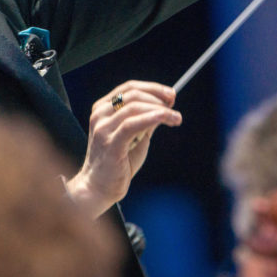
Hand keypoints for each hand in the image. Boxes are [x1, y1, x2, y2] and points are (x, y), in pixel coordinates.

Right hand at [65, 80, 180, 217]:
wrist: (99, 189)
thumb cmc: (118, 165)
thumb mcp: (136, 137)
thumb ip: (146, 121)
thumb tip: (165, 106)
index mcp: (103, 109)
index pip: (129, 88)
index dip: (153, 88)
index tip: (171, 94)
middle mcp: (100, 114)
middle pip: (133, 94)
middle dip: (158, 97)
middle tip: (174, 106)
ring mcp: (103, 128)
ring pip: (134, 106)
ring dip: (159, 109)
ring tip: (176, 118)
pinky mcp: (110, 142)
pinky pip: (133, 124)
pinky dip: (153, 118)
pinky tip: (167, 119)